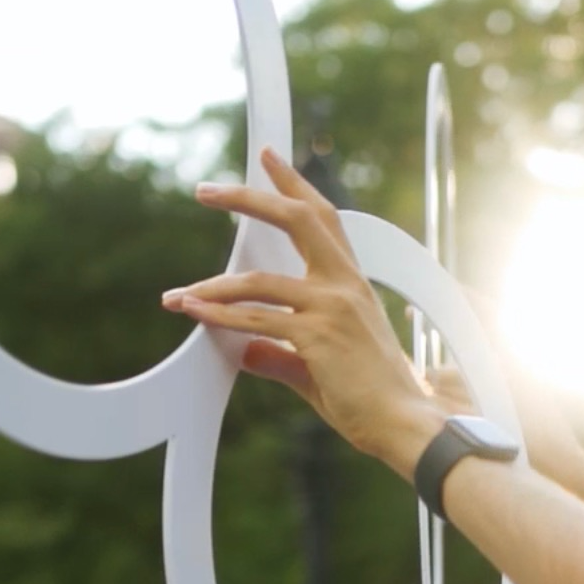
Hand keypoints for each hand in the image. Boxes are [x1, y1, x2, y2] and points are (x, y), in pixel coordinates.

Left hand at [164, 150, 443, 476]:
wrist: (405, 425)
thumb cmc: (374, 399)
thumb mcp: (321, 367)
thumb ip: (282, 354)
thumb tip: (246, 349)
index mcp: (352, 284)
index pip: (323, 219)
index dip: (295, 184)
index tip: (269, 158)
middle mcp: (345, 285)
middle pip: (297, 219)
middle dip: (249, 198)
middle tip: (206, 190)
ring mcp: (332, 308)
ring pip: (259, 282)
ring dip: (212, 285)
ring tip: (177, 293)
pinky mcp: (318, 337)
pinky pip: (256, 321)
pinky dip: (218, 315)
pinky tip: (192, 312)